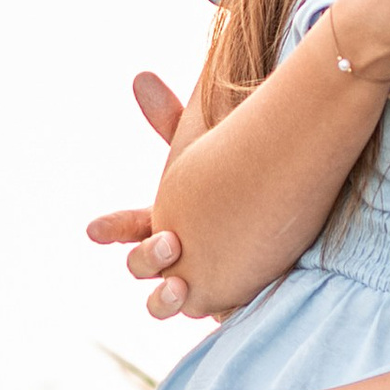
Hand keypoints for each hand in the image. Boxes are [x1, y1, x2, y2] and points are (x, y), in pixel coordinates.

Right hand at [83, 70, 228, 322]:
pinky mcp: (224, 302)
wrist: (296, 209)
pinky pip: (197, 313)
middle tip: (170, 241)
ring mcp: (199, 282)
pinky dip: (190, 308)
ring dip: (162, 296)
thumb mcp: (208, 150)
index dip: (112, 229)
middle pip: (142, 264)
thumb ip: (172, 119)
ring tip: (180, 283)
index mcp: (170, 219)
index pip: (131, 226)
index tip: (93, 229)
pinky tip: (199, 298)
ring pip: (162, 301)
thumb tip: (139, 76)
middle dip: (146, 257)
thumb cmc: (247, 176)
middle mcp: (180, 255)